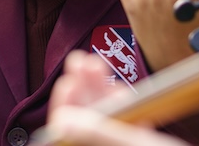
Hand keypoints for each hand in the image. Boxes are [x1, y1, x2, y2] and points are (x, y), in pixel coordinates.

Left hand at [47, 51, 186, 145]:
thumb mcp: (136, 145)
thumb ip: (98, 134)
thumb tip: (60, 121)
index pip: (68, 132)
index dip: (67, 105)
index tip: (70, 78)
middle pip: (86, 121)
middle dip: (84, 89)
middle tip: (81, 60)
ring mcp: (122, 144)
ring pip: (105, 118)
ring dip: (100, 90)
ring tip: (94, 63)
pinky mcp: (138, 142)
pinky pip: (124, 122)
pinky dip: (121, 103)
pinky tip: (119, 86)